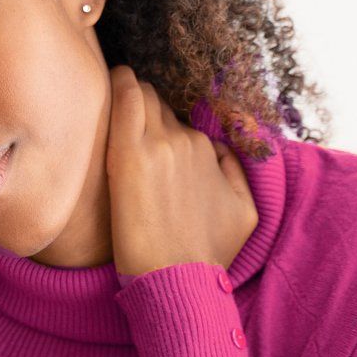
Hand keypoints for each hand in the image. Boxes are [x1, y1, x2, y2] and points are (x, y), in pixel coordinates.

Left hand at [106, 64, 257, 280]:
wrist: (179, 280)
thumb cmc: (206, 255)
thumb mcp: (244, 211)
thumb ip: (235, 172)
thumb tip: (220, 151)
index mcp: (209, 151)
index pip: (177, 119)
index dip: (158, 120)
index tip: (144, 124)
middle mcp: (187, 142)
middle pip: (158, 103)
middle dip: (143, 104)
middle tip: (123, 110)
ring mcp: (160, 146)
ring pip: (142, 98)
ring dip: (129, 96)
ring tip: (111, 92)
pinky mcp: (130, 156)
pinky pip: (125, 100)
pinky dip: (119, 84)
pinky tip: (113, 75)